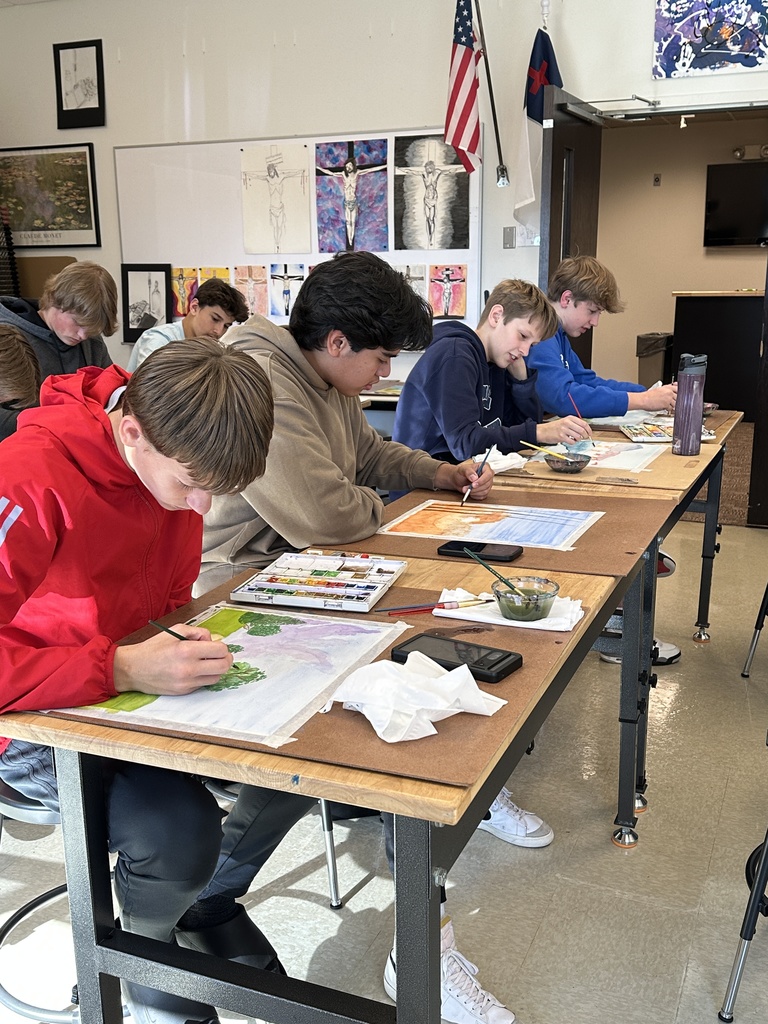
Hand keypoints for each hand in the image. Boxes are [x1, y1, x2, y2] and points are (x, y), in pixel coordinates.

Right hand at [113, 626, 233, 694]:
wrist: (132, 669)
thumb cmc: (152, 648)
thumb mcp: (174, 631)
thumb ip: (197, 632)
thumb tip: (212, 640)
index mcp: (186, 650)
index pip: (220, 650)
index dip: (222, 646)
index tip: (217, 645)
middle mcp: (188, 668)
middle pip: (223, 666)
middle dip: (225, 659)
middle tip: (220, 655)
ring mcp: (186, 683)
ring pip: (216, 678)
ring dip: (216, 669)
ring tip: (206, 662)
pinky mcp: (184, 691)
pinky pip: (203, 684)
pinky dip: (204, 676)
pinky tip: (195, 669)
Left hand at [434, 459, 494, 500]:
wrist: (456, 479)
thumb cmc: (459, 472)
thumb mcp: (462, 469)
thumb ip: (468, 472)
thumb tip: (474, 477)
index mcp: (485, 468)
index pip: (489, 475)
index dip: (482, 480)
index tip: (473, 484)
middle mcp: (488, 476)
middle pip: (487, 484)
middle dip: (475, 488)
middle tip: (465, 488)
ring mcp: (487, 484)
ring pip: (485, 491)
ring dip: (474, 493)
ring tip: (465, 489)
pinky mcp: (484, 491)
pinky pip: (482, 496)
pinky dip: (475, 496)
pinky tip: (468, 492)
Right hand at [536, 415, 591, 445]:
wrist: (543, 431)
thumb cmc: (554, 427)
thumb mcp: (565, 421)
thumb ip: (575, 424)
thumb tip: (586, 430)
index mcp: (569, 418)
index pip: (584, 423)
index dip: (589, 430)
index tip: (590, 433)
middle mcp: (567, 423)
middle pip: (582, 430)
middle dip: (585, 436)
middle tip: (585, 438)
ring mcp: (564, 430)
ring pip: (578, 436)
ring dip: (578, 439)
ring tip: (575, 439)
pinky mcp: (561, 437)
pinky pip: (572, 441)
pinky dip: (573, 442)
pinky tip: (570, 441)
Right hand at [628, 383, 676, 412]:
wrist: (643, 399)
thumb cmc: (649, 395)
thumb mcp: (659, 389)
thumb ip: (667, 388)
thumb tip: (673, 387)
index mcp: (668, 387)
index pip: (678, 389)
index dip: (679, 393)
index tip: (679, 395)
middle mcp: (669, 392)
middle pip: (678, 397)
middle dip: (676, 400)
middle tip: (672, 402)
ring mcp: (668, 398)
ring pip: (676, 403)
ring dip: (672, 405)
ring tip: (668, 405)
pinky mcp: (666, 404)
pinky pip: (671, 408)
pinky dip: (668, 409)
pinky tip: (664, 408)